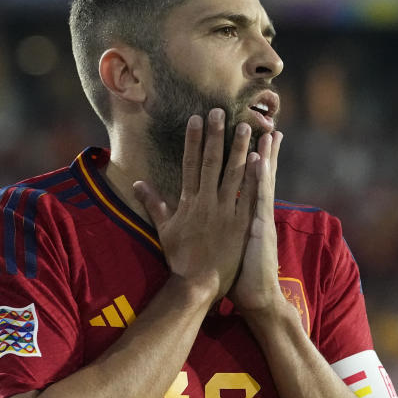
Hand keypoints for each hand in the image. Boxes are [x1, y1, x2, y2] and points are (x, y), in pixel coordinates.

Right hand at [133, 108, 257, 302]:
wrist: (197, 285)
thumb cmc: (180, 259)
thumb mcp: (164, 230)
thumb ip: (153, 204)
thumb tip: (137, 184)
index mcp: (188, 202)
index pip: (190, 164)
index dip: (193, 140)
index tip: (196, 120)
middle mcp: (206, 202)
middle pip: (211, 163)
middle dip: (216, 136)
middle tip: (220, 111)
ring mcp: (225, 212)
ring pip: (233, 174)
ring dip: (239, 149)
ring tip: (244, 126)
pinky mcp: (241, 224)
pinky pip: (249, 196)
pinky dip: (254, 178)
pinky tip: (260, 159)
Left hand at [229, 130, 284, 314]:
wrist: (256, 297)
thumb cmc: (238, 275)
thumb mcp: (230, 247)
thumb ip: (225, 229)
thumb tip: (213, 219)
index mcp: (246, 215)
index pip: (248, 182)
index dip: (251, 160)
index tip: (253, 137)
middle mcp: (254, 213)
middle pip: (258, 176)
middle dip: (261, 150)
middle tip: (265, 125)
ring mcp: (258, 218)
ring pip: (261, 181)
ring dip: (263, 156)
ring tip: (266, 133)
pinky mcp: (258, 228)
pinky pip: (258, 200)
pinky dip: (260, 180)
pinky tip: (259, 162)